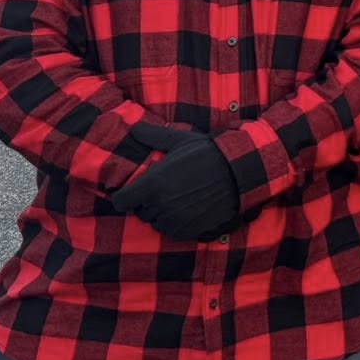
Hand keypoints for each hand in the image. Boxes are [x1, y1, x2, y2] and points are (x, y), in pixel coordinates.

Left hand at [111, 133, 240, 240]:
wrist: (238, 172)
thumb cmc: (208, 154)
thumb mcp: (180, 140)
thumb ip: (154, 136)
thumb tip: (134, 128)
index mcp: (152, 185)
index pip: (121, 201)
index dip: (125, 195)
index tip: (133, 191)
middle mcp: (160, 206)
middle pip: (140, 212)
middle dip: (147, 203)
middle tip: (163, 190)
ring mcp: (174, 220)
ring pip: (156, 222)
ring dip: (161, 214)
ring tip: (177, 200)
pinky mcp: (188, 230)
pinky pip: (172, 231)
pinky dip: (176, 223)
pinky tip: (187, 209)